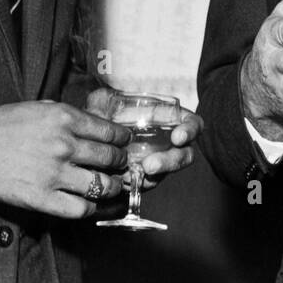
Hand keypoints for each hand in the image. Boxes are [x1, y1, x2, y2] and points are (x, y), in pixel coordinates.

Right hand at [0, 100, 128, 216]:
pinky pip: (79, 208)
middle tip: (121, 165)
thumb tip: (99, 125)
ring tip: (112, 186)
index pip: (111, 132)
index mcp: (65, 119)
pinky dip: (91, 208)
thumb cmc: (6, 124)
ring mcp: (53, 173)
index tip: (124, 144)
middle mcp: (64, 145)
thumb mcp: (43, 107)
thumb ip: (72, 116)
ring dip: (112, 187)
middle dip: (121, 163)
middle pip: (110, 158)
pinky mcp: (40, 197)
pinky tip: (91, 203)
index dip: (123, 140)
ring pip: (101, 185)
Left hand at [82, 89, 202, 191]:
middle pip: (185, 154)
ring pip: (168, 172)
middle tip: (149, 165)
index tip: (178, 137)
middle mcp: (168, 142)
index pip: (192, 123)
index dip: (190, 130)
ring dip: (154, 175)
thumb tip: (98, 98)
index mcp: (168, 119)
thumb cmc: (102, 118)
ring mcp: (158, 161)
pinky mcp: (146, 178)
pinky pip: (149, 184)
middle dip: (171, 161)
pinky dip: (138, 183)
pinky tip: (122, 179)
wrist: (91, 143)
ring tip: (134, 173)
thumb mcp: (101, 104)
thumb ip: (102, 99)